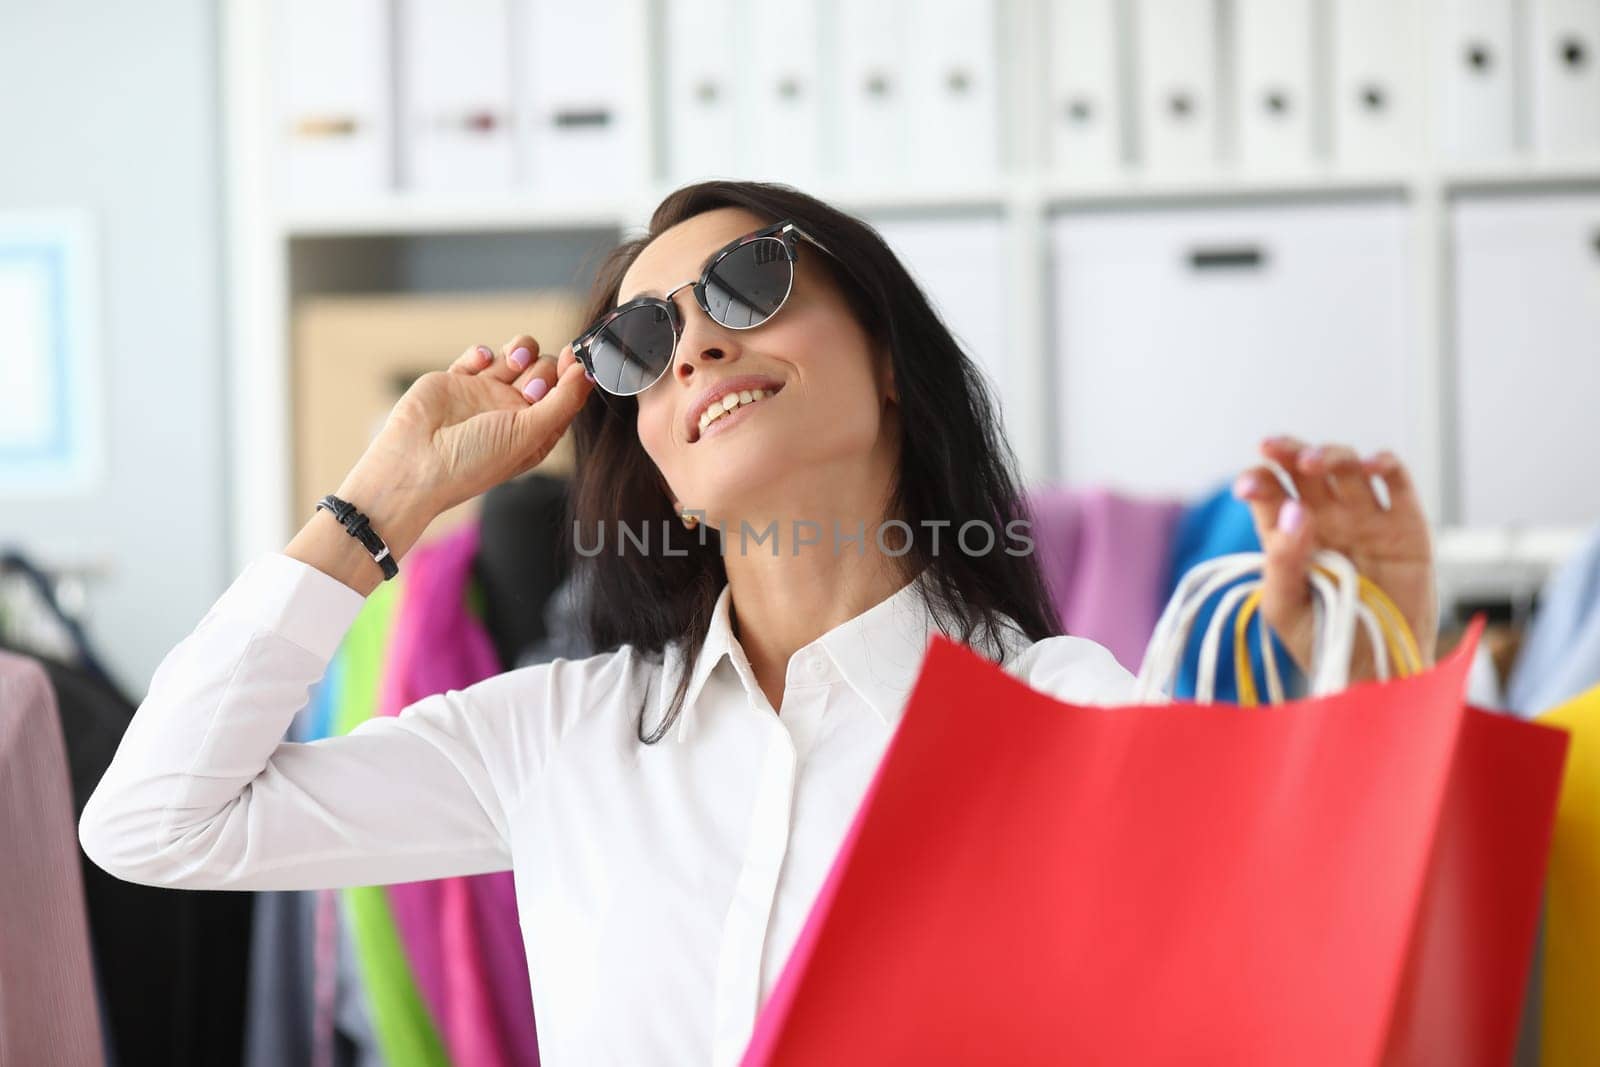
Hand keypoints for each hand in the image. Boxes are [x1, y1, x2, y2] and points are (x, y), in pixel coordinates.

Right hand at [350, 333, 594, 517]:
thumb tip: (588, 372)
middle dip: (542, 370)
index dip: (574, 374)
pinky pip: (480, 354)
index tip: (577, 357)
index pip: (567, 394)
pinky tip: (479, 363)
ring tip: (511, 363)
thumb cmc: (474, 461)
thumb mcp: (530, 435)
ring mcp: (485, 394)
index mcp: (536, 431)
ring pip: (517, 355)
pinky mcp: (458, 380)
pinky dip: (483, 353)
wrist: (414, 463)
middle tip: (528, 390)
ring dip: (520, 351)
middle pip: (545, 369)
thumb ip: (564, 401)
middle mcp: (513, 412)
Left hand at [1234, 438, 1438, 682]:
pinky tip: (1369, 464)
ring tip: (1313, 461)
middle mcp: (1325, 519)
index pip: (1269, 494)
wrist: (1375, 672)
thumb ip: (1282, 561)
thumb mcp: (1284, 607)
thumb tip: (1293, 510)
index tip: (1247, 486)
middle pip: (1304, 469)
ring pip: (1348, 467)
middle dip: (1288, 452)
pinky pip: (1397, 483)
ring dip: (1330, 454)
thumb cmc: (1321, 641)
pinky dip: (1385, 464)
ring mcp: (1365, 518)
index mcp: (1288, 535)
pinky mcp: (1405, 525)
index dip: (1258, 480)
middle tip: (1274, 448)